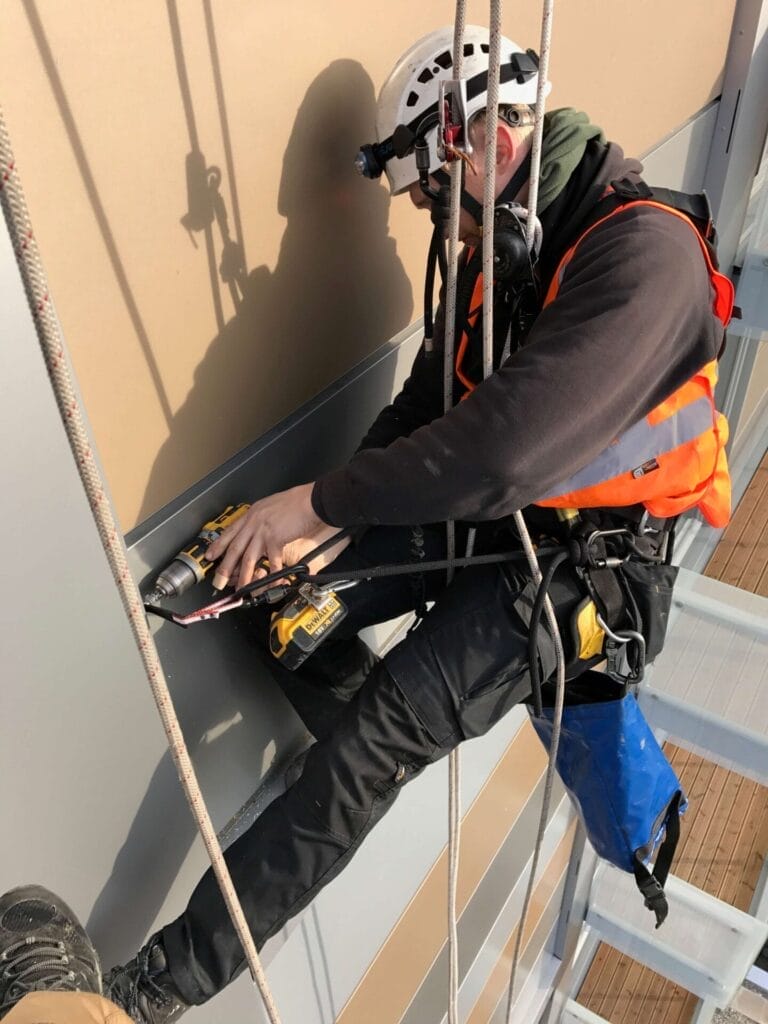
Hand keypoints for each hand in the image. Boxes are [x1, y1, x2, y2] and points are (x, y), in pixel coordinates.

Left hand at [206, 483, 348, 589]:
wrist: (311, 501)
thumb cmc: (297, 501)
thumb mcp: (272, 506)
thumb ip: (263, 518)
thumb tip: (260, 528)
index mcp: (252, 514)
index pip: (230, 532)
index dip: (218, 546)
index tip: (210, 556)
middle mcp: (254, 522)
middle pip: (234, 548)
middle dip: (225, 567)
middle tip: (218, 581)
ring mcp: (263, 531)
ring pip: (248, 557)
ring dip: (244, 575)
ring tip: (240, 588)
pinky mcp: (275, 538)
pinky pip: (271, 560)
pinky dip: (272, 572)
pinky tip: (271, 581)